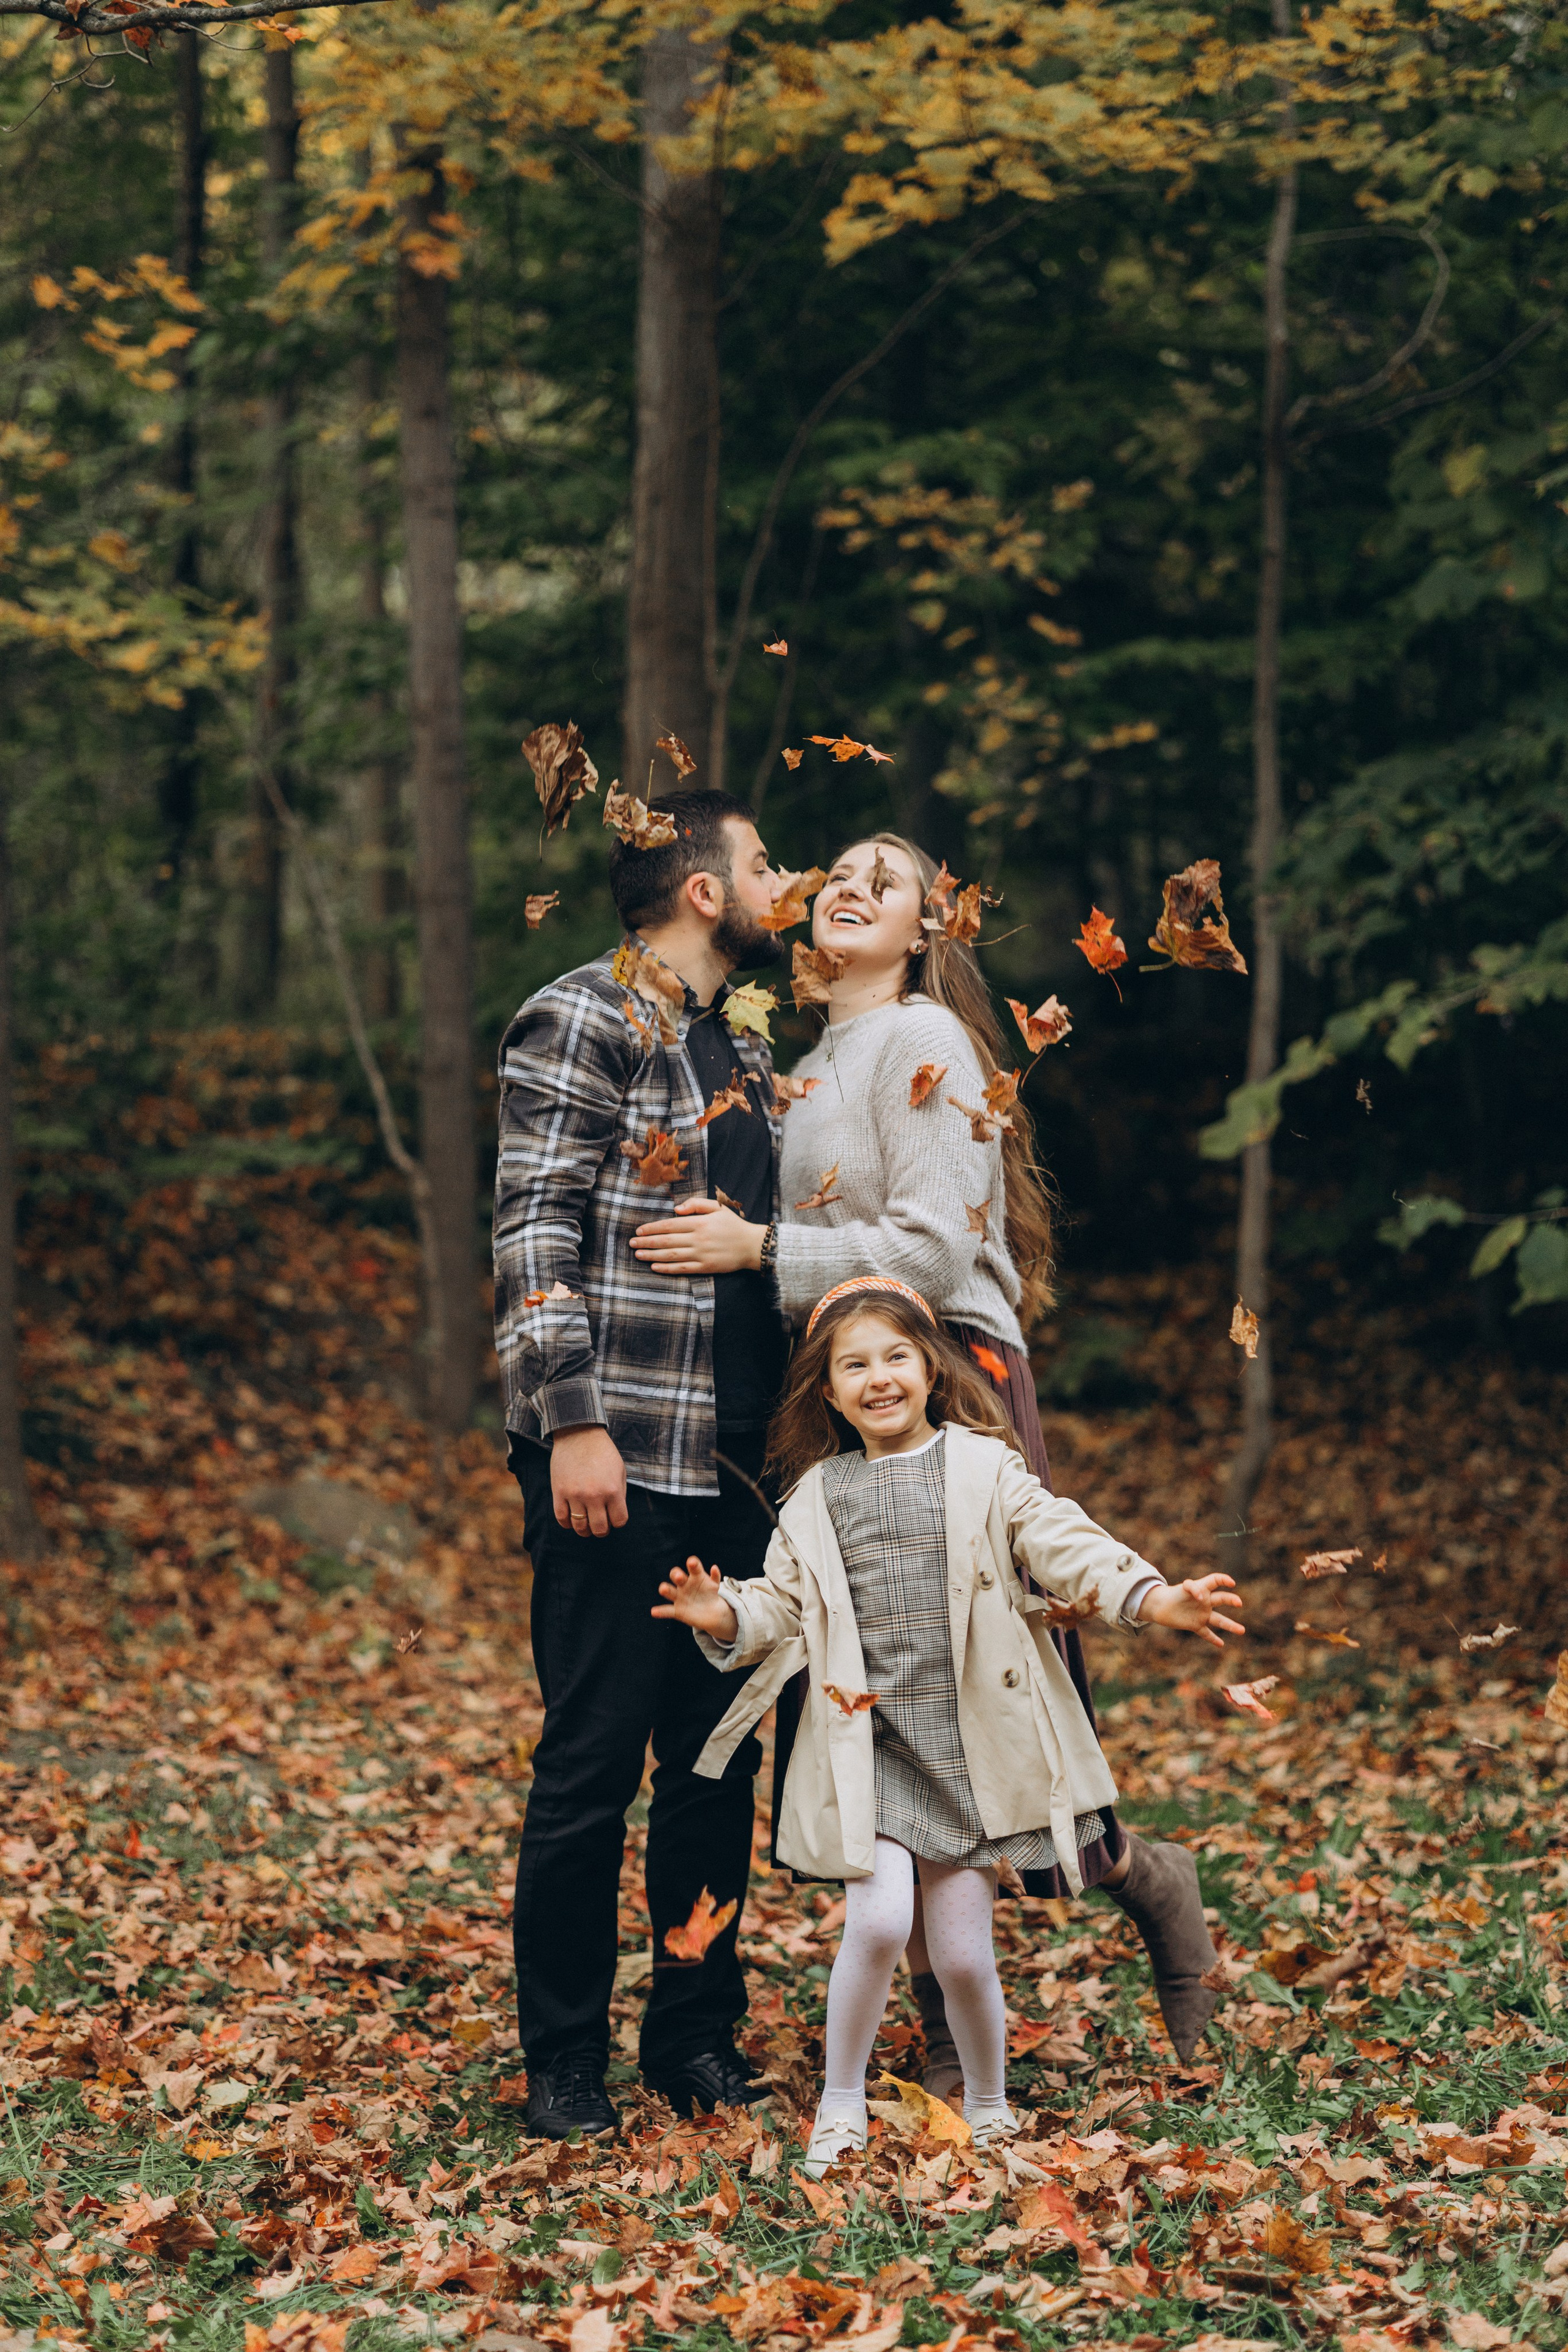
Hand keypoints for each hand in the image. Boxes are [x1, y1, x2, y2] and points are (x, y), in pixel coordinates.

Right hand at [551, 1424, 628, 1536]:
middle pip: (599, 1529)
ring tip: (586, 1525)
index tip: (614, 1516)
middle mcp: (594, 1495)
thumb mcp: (620, 1470)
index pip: (619, 1521)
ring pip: (580, 1527)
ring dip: (584, 1530)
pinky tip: (572, 1519)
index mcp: (613, 1490)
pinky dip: (568, 1523)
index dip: (618, 1521)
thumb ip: (619, 1494)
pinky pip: (562, 1518)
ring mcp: (575, 1495)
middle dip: (602, 1530)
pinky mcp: (559, 1492)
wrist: (578, 1434)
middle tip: (600, 1524)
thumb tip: (615, 1516)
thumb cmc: (603, 1452)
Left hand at [631, 1197, 764, 1274]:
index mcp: (700, 1222)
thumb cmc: (733, 1225)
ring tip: (638, 1254)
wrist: (752, 1246)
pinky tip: (654, 1267)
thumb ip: (696, 1204)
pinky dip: (667, 1268)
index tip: (639, 1230)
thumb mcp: (718, 1207)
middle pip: (667, 1241)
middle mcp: (698, 1239)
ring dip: (652, 1255)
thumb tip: (676, 1209)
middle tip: (631, 1243)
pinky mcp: (705, 1267)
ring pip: (671, 1255)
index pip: (670, 1225)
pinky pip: (682, 1268)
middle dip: (647, 1242)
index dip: (652, 1228)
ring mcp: (701, 1254)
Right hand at [651, 1555, 738, 1642]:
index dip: (692, 1564)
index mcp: (695, 1576)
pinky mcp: (677, 1610)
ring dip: (665, 1589)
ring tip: (663, 1589)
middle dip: (676, 1575)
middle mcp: (684, 1584)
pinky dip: (661, 1611)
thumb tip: (714, 1568)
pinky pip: (667, 1610)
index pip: (693, 1567)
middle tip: (679, 1577)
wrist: (710, 1612)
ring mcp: (680, 1597)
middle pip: (676, 1575)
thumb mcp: (714, 1585)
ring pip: (669, 1591)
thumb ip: (715, 1577)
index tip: (691, 1563)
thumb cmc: (709, 1593)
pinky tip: (654, 1611)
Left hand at [1138, 1573, 1245, 1649]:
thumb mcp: (1182, 1587)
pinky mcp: (1195, 1625)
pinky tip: (1221, 1645)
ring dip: (1230, 1625)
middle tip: (1239, 1603)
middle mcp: (1204, 1601)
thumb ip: (1192, 1587)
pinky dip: (1213, 1639)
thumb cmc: (1171, 1593)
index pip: (1215, 1580)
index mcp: (1202, 1588)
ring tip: (1242, 1631)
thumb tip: (1200, 1595)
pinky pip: (1206, 1633)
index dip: (1224, 1580)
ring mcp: (1201, 1614)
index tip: (1231, 1583)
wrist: (1159, 1606)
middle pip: (1221, 1599)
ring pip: (1218, 1620)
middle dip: (1231, 1600)